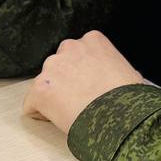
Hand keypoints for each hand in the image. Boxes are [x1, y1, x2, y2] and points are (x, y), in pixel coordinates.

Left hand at [21, 31, 144, 133]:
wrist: (118, 114)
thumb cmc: (128, 96)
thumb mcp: (128, 70)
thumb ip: (112, 66)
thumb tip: (113, 78)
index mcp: (92, 40)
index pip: (78, 53)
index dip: (83, 73)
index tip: (89, 86)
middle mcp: (69, 47)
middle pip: (60, 65)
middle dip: (66, 81)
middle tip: (79, 99)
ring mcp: (52, 67)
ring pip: (46, 83)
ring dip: (54, 96)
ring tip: (71, 112)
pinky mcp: (39, 89)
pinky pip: (32, 104)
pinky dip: (42, 113)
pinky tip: (59, 120)